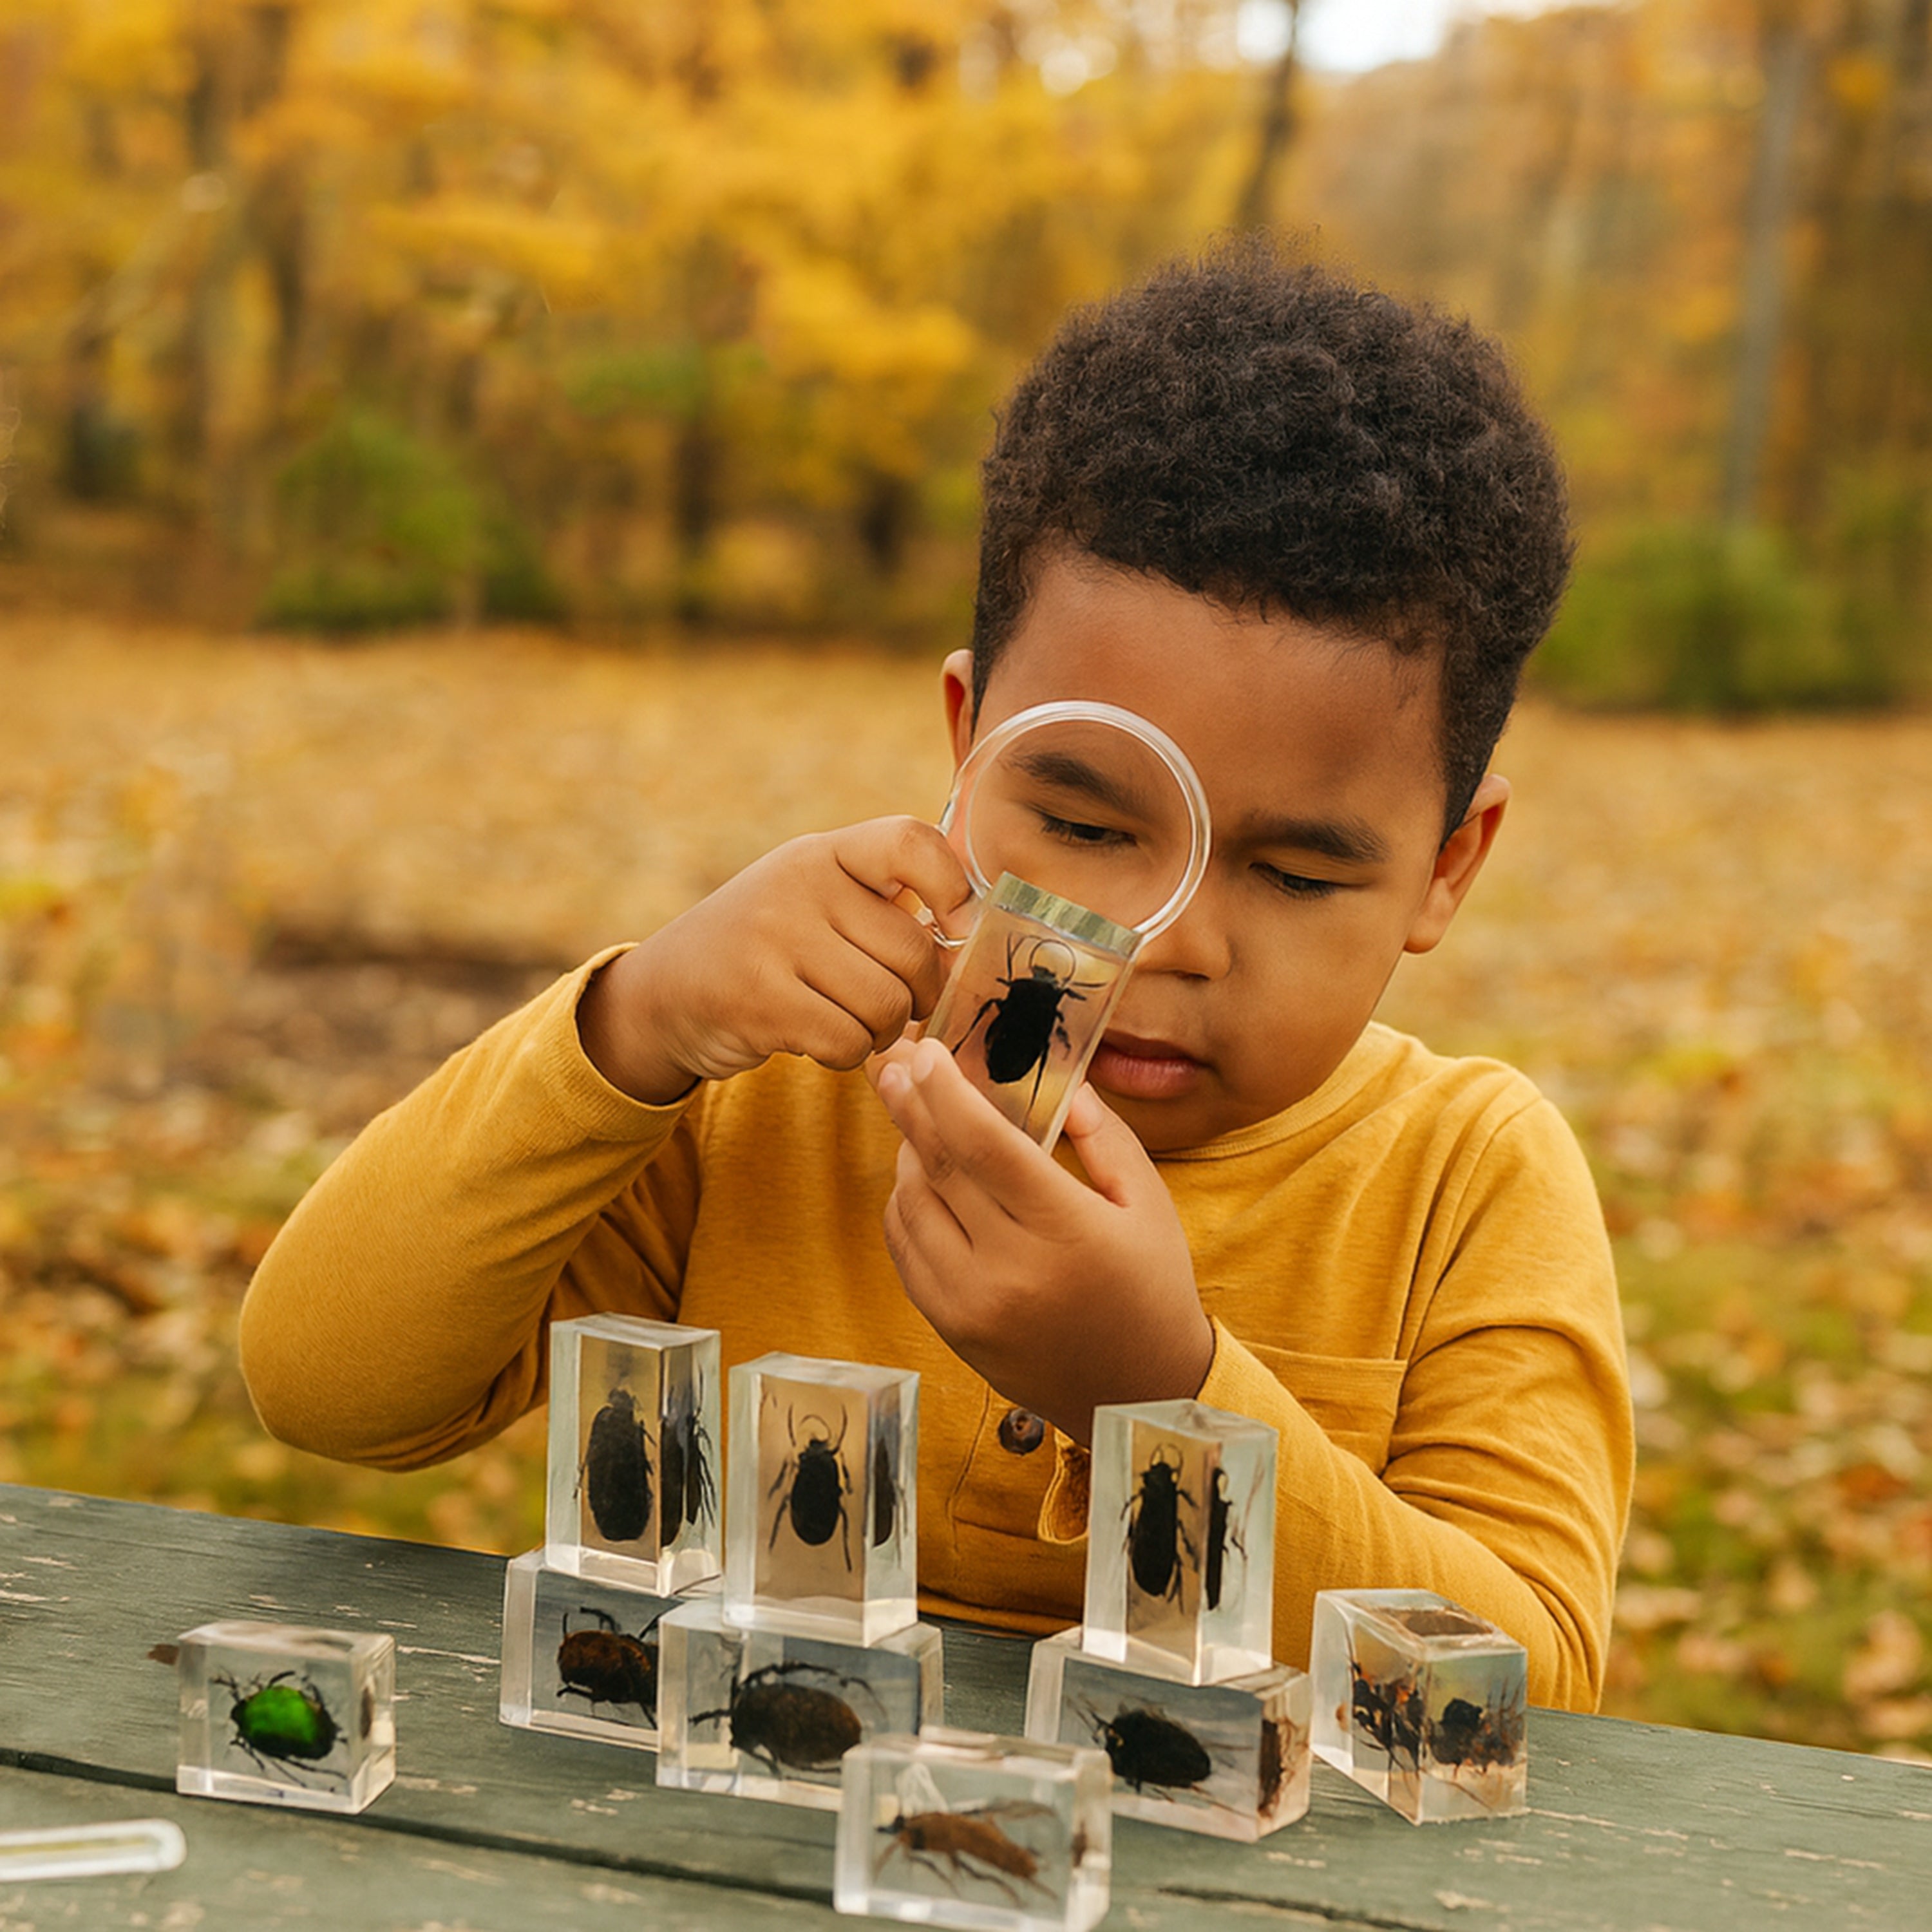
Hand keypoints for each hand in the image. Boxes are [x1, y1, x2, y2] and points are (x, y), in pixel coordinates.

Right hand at [579, 818, 971, 1103]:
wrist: (662, 995)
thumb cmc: (764, 950)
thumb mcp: (811, 899)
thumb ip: (879, 901)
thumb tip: (968, 929)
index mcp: (822, 853)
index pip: (911, 843)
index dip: (953, 888)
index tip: (955, 929)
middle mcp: (799, 885)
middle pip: (913, 949)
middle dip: (920, 994)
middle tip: (899, 1006)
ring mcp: (775, 940)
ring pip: (887, 1003)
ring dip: (884, 1031)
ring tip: (855, 1024)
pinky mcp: (759, 1000)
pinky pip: (848, 1041)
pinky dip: (848, 1054)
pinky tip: (821, 1040)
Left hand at [875, 1036, 1213, 1443]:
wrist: (1136, 1395)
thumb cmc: (1151, 1287)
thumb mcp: (1148, 1202)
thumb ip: (1103, 1136)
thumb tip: (1058, 1080)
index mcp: (1065, 1228)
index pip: (983, 1142)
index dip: (945, 1090)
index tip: (927, 1051)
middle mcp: (1009, 1268)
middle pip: (937, 1166)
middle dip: (909, 1105)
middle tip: (894, 1063)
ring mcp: (972, 1303)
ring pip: (911, 1205)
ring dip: (907, 1154)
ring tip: (919, 1123)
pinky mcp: (950, 1327)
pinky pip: (906, 1251)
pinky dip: (904, 1207)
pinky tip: (921, 1182)